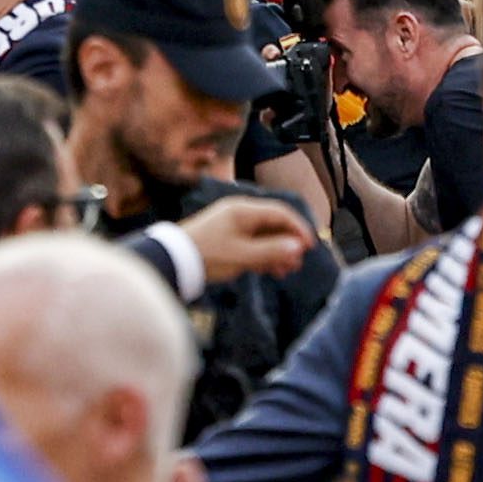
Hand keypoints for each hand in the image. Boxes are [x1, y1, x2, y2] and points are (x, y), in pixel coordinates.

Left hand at [176, 192, 313, 282]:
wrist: (173, 261)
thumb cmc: (207, 255)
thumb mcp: (242, 255)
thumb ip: (271, 251)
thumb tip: (297, 248)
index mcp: (244, 211)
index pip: (280, 213)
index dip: (298, 228)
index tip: (309, 246)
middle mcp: (240, 215)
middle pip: (273, 225)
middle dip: (288, 244)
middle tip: (299, 262)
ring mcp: (233, 227)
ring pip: (263, 237)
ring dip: (277, 252)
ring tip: (287, 270)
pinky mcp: (227, 240)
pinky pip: (252, 244)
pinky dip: (263, 256)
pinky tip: (272, 270)